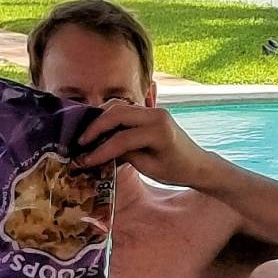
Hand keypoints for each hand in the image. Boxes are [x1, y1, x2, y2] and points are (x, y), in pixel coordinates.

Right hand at [75, 99, 217, 190]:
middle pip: (117, 113)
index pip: (122, 138)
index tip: (85, 161)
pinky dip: (110, 117)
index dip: (101, 150)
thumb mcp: (148, 167)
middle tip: (80, 142)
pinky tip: (99, 129)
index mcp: (159, 132)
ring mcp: (154, 110)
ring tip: (86, 135)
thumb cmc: (175, 170)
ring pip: (119, 107)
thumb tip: (99, 151)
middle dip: (96, 127)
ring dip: (100, 119)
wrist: (197, 163)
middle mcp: (156, 115)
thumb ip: (125, 155)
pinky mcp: (150, 111)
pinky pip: (126, 110)